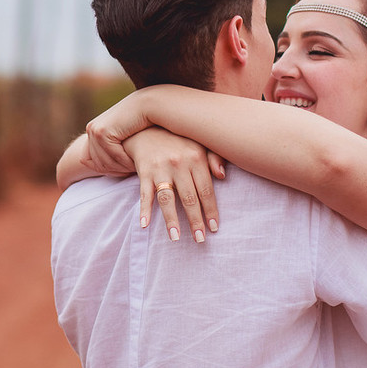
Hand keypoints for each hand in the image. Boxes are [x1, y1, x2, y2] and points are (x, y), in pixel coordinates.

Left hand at [83, 89, 154, 174]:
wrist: (152, 105)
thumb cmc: (143, 124)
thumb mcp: (125, 139)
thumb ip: (115, 151)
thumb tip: (105, 170)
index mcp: (94, 130)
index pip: (90, 160)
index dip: (108, 170)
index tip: (124, 172)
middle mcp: (92, 129)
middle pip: (96, 163)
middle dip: (115, 171)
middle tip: (130, 172)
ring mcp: (95, 130)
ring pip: (104, 163)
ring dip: (121, 169)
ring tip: (134, 167)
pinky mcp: (103, 132)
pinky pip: (113, 157)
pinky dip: (125, 163)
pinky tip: (135, 162)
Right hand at [123, 128, 225, 242]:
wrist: (148, 127)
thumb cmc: (178, 140)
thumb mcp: (199, 143)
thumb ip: (214, 158)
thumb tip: (222, 176)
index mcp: (196, 158)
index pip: (206, 190)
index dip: (210, 210)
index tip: (214, 228)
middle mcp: (179, 163)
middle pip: (189, 198)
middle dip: (195, 221)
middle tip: (200, 239)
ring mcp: (161, 168)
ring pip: (168, 198)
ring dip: (171, 220)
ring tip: (176, 238)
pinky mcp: (144, 171)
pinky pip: (144, 194)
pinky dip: (144, 210)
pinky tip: (144, 225)